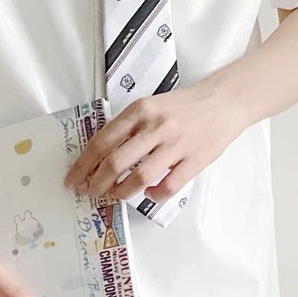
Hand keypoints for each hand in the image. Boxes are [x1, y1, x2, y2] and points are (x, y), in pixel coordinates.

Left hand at [63, 82, 243, 203]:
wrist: (224, 101)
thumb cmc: (184, 106)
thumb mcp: (151, 106)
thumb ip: (129, 127)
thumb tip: (101, 156)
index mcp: (140, 110)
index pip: (102, 141)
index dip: (83, 165)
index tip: (73, 179)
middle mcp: (155, 126)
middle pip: (116, 162)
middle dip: (97, 183)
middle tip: (90, 193)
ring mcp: (176, 144)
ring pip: (140, 177)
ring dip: (122, 192)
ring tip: (116, 196)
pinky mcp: (195, 159)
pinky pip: (169, 185)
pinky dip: (155, 195)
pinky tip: (150, 194)